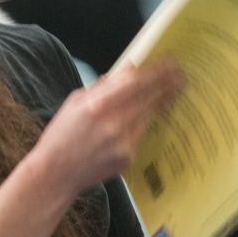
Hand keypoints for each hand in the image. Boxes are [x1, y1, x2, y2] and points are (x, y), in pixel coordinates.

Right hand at [33, 59, 184, 196]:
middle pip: (148, 98)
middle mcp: (114, 124)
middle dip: (167, 83)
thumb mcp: (75, 102)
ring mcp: (124, 143)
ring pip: (149, 115)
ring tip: (175, 88)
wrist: (56, 173)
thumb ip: (102, 87)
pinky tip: (153, 112)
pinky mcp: (129, 157)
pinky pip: (141, 133)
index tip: (169, 63)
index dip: (155, 72)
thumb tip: (126, 71)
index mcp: (97, 105)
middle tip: (180, 74)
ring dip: (163, 100)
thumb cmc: (62, 134)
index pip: (135, 83)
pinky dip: (146, 121)